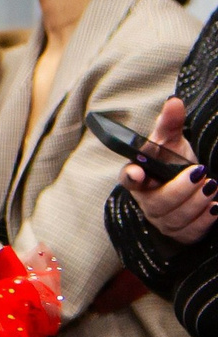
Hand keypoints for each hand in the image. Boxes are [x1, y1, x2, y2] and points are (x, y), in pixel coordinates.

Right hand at [124, 96, 214, 241]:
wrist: (192, 186)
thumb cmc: (176, 163)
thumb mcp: (174, 142)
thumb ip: (170, 124)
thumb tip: (174, 101)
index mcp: (139, 177)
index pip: (128, 179)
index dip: (132, 177)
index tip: (139, 173)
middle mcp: (147, 201)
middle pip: (158, 202)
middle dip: (180, 189)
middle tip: (201, 174)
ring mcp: (162, 220)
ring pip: (176, 218)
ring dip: (197, 203)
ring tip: (212, 187)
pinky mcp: (179, 234)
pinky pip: (190, 232)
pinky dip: (204, 219)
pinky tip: (215, 207)